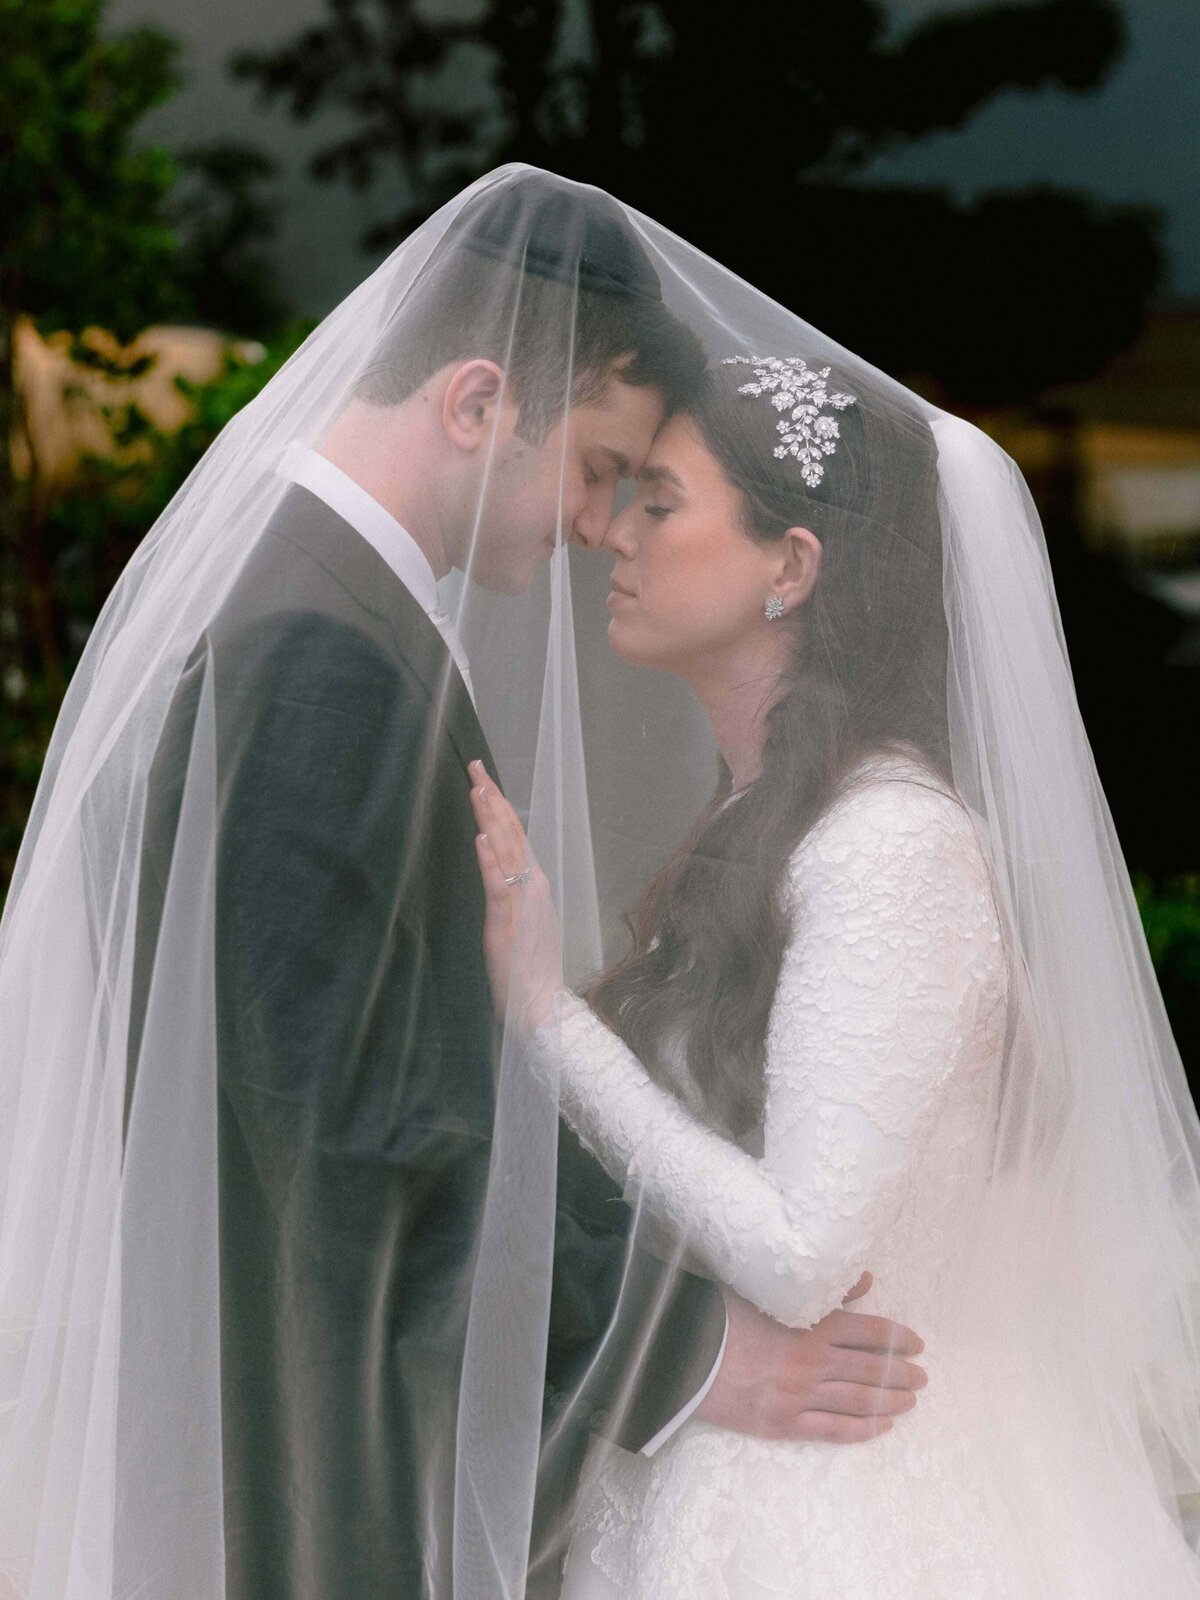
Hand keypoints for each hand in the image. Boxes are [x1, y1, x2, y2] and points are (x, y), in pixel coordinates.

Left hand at [468, 760, 563, 1031]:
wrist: (542, 1003)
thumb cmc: (530, 967)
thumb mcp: (521, 920)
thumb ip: (512, 892)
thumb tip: (496, 865)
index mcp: (534, 883)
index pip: (515, 836)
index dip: (499, 806)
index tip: (484, 779)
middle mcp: (532, 884)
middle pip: (511, 833)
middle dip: (492, 798)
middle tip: (476, 767)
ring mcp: (522, 900)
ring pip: (505, 851)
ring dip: (490, 817)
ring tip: (478, 788)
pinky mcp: (509, 920)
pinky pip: (497, 885)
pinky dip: (489, 860)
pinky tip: (480, 837)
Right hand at [696, 1274, 927, 1443]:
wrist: (682, 1353)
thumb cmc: (721, 1313)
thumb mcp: (768, 1289)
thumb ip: (822, 1286)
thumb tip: (866, 1280)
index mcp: (810, 1324)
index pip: (868, 1331)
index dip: (896, 1337)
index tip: (916, 1343)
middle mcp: (812, 1362)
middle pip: (869, 1369)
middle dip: (900, 1373)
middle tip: (921, 1376)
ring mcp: (800, 1396)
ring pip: (858, 1401)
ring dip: (889, 1400)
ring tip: (910, 1401)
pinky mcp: (783, 1423)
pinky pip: (833, 1430)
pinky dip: (862, 1429)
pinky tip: (881, 1427)